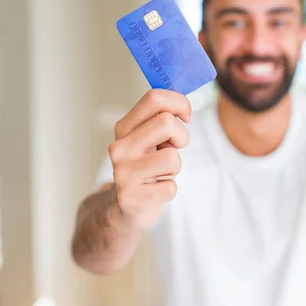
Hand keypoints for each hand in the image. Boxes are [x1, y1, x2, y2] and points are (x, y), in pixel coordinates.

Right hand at [108, 89, 191, 228]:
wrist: (127, 207)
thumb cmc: (146, 166)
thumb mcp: (149, 138)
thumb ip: (161, 117)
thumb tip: (184, 105)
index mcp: (124, 128)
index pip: (154, 98)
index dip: (179, 103)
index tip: (186, 117)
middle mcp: (119, 148)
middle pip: (167, 122)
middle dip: (181, 137)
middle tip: (173, 149)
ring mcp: (123, 174)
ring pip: (172, 158)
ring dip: (175, 167)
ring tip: (161, 173)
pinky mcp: (133, 198)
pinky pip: (171, 187)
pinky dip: (169, 190)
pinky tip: (155, 190)